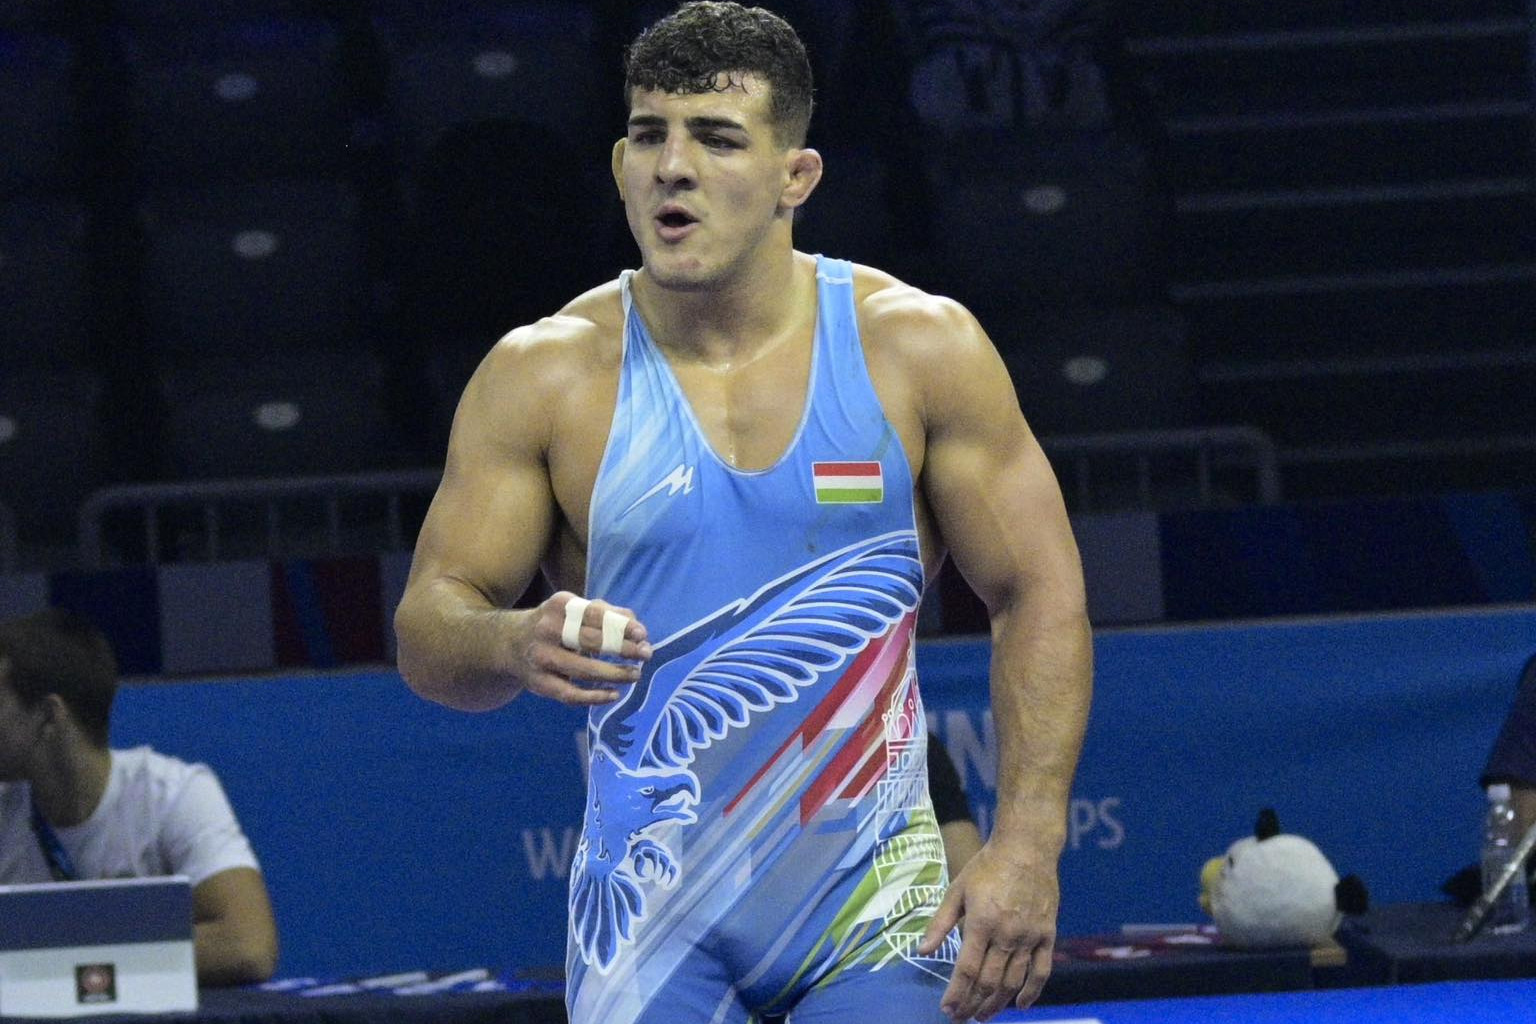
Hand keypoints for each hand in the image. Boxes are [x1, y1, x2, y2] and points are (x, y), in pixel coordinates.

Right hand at [510, 591, 651, 704]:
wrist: (508, 643)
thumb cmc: (555, 625)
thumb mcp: (573, 610)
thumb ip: (605, 613)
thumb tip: (636, 625)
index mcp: (559, 606)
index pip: (595, 614)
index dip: (621, 625)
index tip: (642, 634)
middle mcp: (547, 630)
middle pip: (590, 641)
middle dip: (622, 649)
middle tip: (646, 655)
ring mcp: (541, 658)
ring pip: (582, 670)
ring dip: (613, 674)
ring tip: (635, 674)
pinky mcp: (538, 683)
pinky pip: (569, 694)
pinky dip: (594, 697)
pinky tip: (614, 694)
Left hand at [917, 839, 1059, 1021]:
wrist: (1027, 847)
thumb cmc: (987, 866)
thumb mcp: (957, 890)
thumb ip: (940, 923)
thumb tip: (921, 951)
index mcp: (981, 922)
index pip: (967, 969)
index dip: (956, 993)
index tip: (947, 1009)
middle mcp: (1006, 934)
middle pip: (989, 981)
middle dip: (973, 1004)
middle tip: (962, 1018)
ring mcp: (1029, 936)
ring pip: (1013, 981)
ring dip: (997, 1003)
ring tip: (983, 1016)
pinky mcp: (1047, 934)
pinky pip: (1041, 970)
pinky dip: (1032, 991)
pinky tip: (1020, 1005)